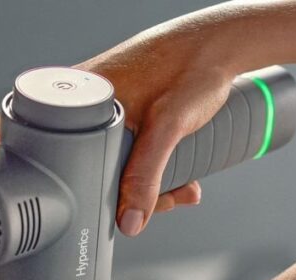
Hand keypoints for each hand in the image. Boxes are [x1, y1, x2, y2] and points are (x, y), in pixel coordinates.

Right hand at [73, 21, 237, 235]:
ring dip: (155, 180)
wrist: (220, 42)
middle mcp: (89, 100)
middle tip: (171, 196)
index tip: (133, 208)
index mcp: (82, 97)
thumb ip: (146, 177)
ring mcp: (109, 105)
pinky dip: (157, 164)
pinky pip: (134, 147)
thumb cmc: (192, 67)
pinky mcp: (128, 108)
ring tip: (185, 184)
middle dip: (139, 191)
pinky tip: (182, 170)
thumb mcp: (168, 128)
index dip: (103, 194)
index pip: (74, 163)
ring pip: (122, 161)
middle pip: (101, 168)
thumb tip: (129, 221)